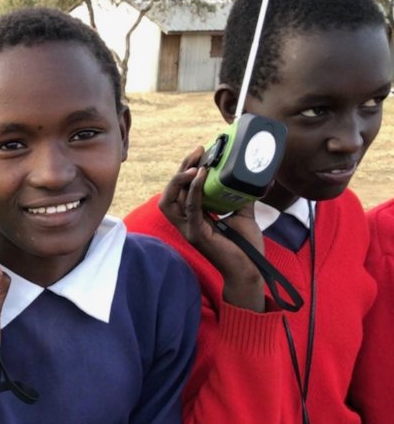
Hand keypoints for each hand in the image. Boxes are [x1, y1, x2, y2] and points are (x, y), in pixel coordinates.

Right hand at [158, 146, 265, 310]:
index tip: (201, 152)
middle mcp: (185, 222)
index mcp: (193, 217)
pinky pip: (190, 209)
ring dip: (180, 179)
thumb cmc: (245, 247)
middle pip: (171, 192)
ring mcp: (188, 229)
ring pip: (171, 200)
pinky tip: (202, 176)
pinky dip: (194, 191)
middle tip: (197, 152)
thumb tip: (253, 175)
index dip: (186, 170)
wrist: (250, 271)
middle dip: (181, 169)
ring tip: (196, 165)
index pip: (181, 190)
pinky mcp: (196, 235)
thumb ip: (240, 196)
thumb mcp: (242, 214)